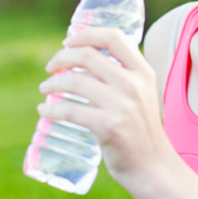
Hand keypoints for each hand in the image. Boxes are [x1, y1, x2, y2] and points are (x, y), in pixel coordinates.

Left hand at [37, 26, 170, 191]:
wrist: (152, 165)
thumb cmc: (140, 127)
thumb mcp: (142, 93)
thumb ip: (122, 74)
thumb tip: (83, 56)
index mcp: (143, 71)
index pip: (114, 37)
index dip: (86, 34)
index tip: (68, 41)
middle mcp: (134, 84)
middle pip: (88, 55)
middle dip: (61, 57)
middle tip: (51, 66)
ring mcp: (122, 105)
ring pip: (75, 81)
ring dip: (52, 82)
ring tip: (45, 88)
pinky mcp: (108, 127)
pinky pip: (70, 110)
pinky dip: (51, 109)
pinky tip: (45, 110)